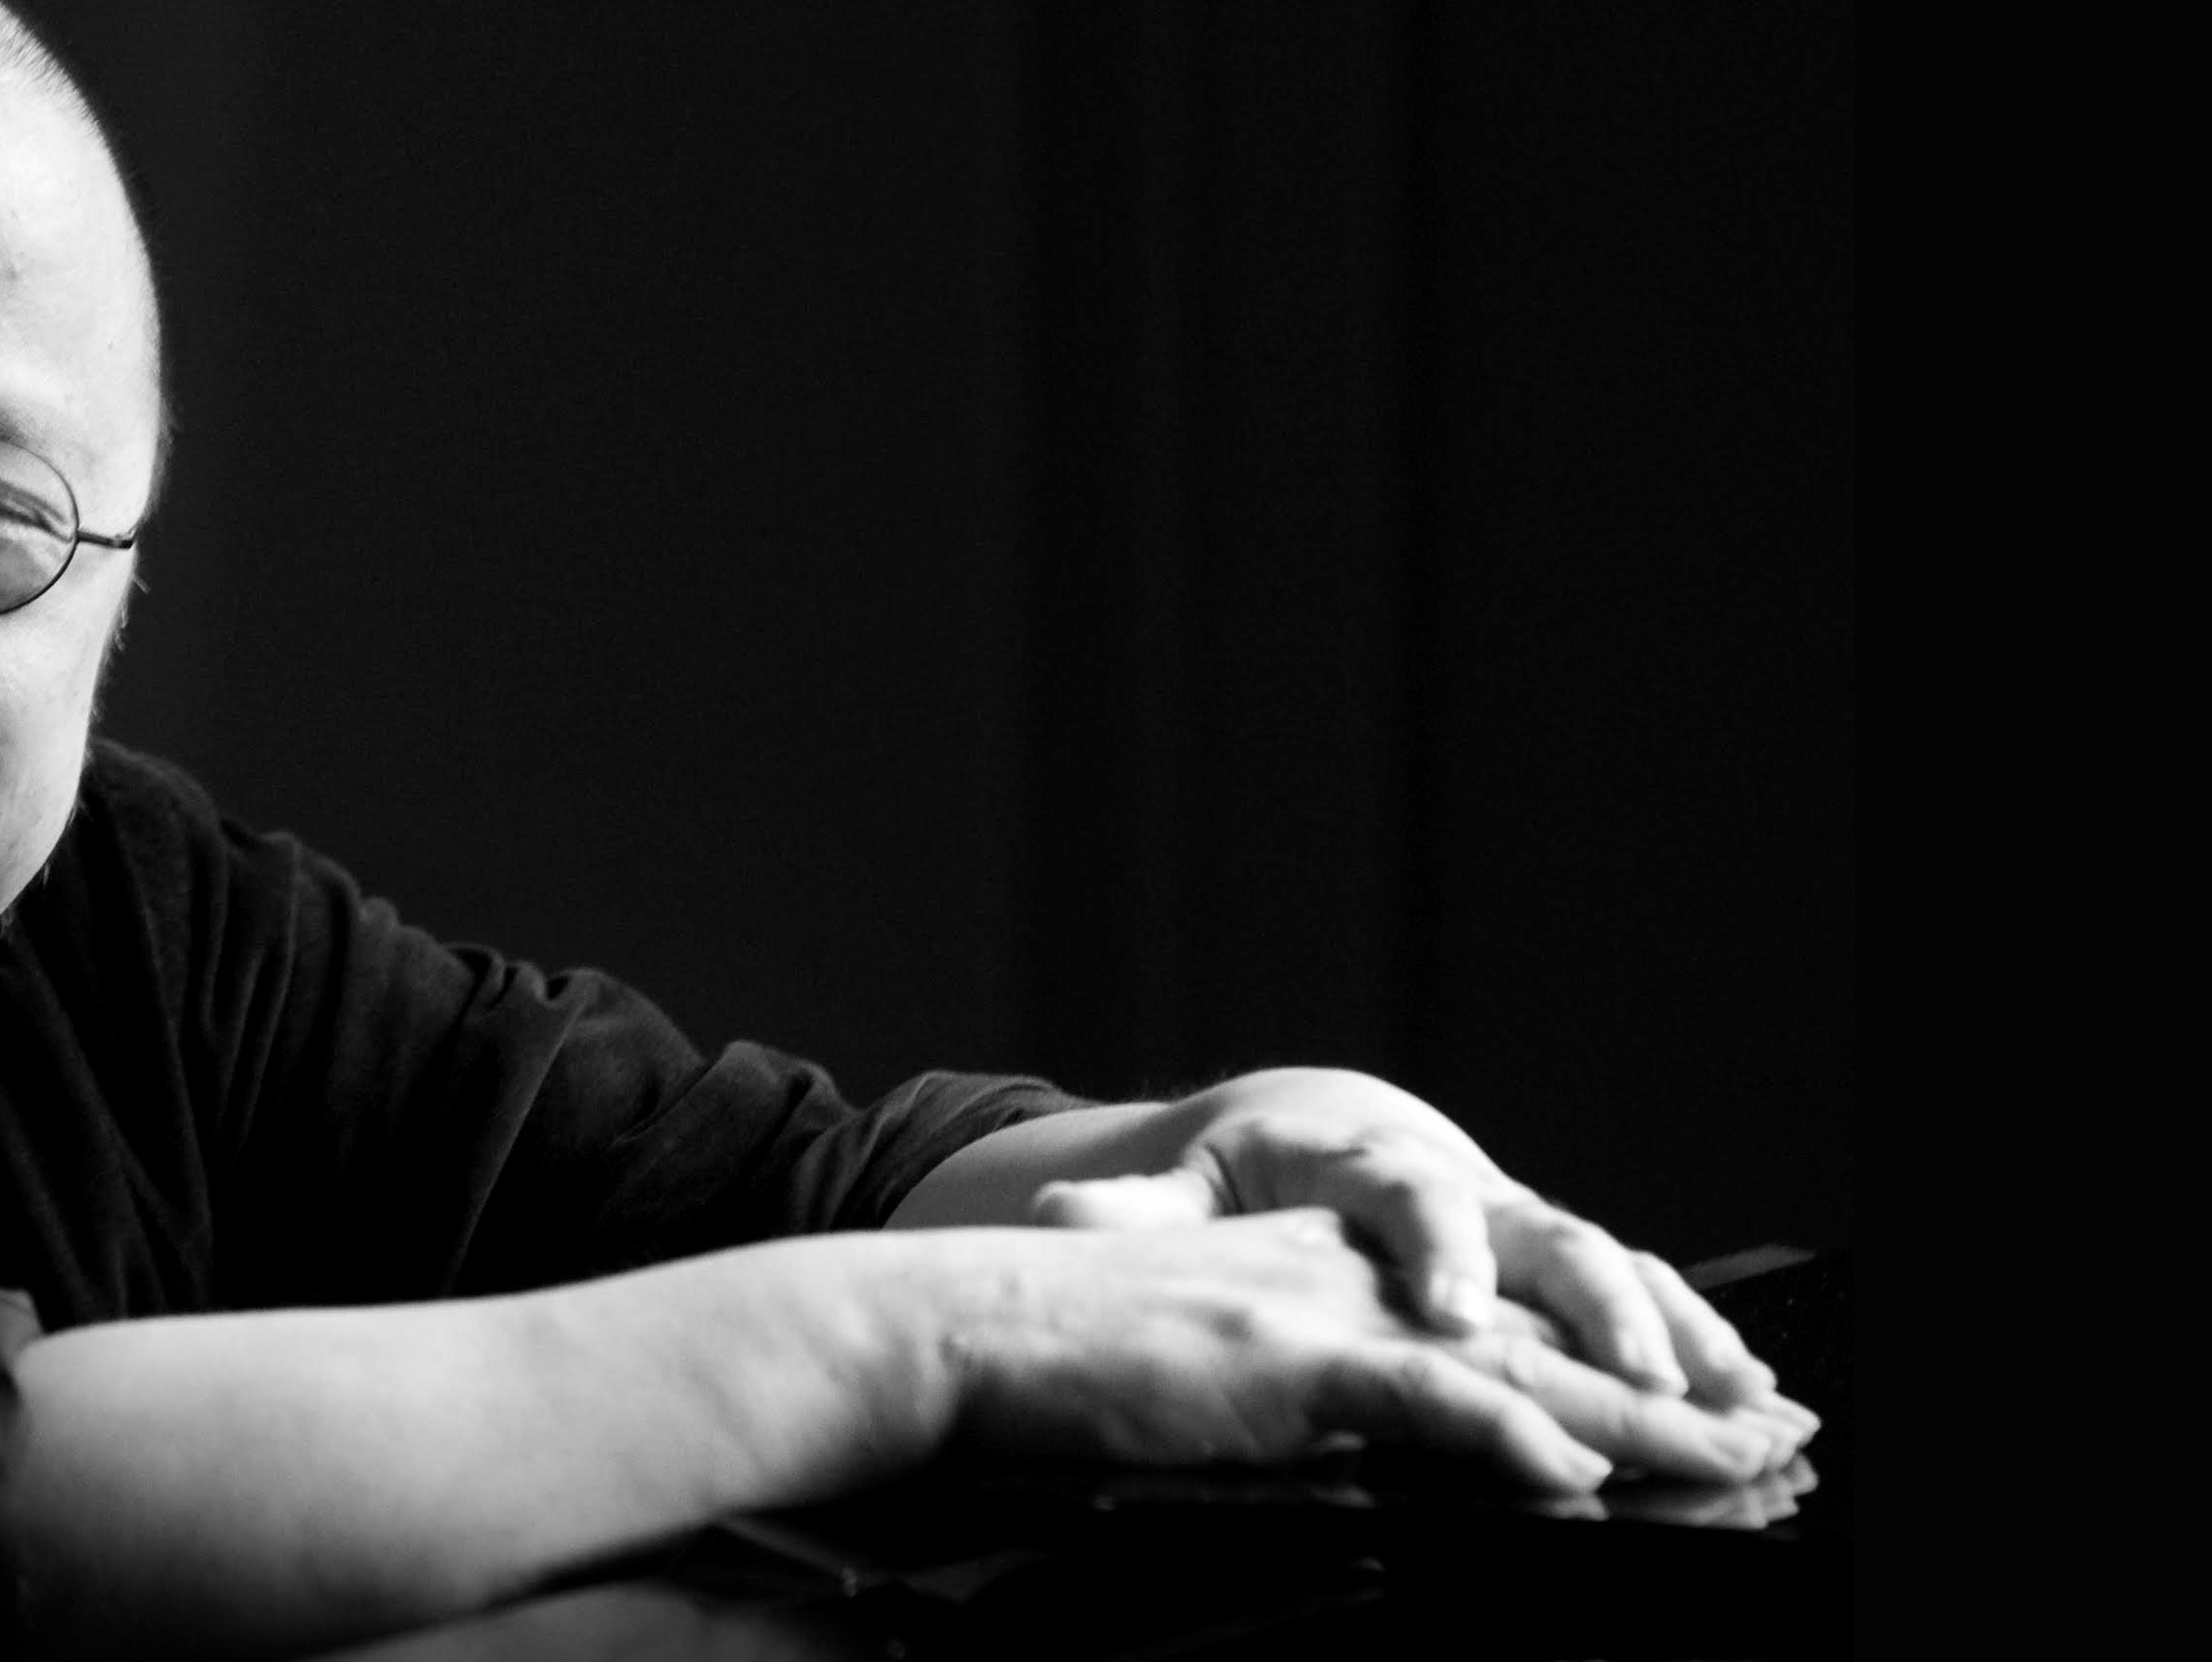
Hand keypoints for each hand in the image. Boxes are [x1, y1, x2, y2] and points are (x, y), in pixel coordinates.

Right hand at [934, 1207, 1790, 1489]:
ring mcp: (1326, 1313)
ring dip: (1637, 1417)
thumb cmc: (1066, 1360)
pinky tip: (1578, 1475)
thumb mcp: (1209, 1365)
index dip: (1616, 1369)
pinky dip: (1511, 1433)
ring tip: (1740, 1458)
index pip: (1506, 1325)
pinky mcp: (1290, 1357)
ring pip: (1519, 1362)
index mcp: (1335, 1274)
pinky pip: (1429, 1397)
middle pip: (1543, 1337)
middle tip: (1782, 1434)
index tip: (1709, 1412)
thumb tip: (1384, 1454)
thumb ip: (1301, 1395)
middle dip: (1671, 1390)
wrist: (968, 1322)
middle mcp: (1352, 1279)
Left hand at [1023, 1069, 1815, 1470]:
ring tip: (1740, 1400)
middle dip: (1594, 1306)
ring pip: (1607, 1266)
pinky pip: (1633, 1295)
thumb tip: (1062, 1215)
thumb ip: (1133, 1214)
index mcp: (1362, 1162)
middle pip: (1538, 1233)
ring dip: (1675, 1331)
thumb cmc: (1243, 1171)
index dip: (1435, 1256)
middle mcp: (1457, 1184)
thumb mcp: (1179, 1192)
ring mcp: (1512, 1221)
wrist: (1308, 1129)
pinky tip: (1752, 1398)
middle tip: (1637, 1375)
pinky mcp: (1545, 1261)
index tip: (1452, 1317)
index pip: (1405, 1200)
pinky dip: (1693, 1342)